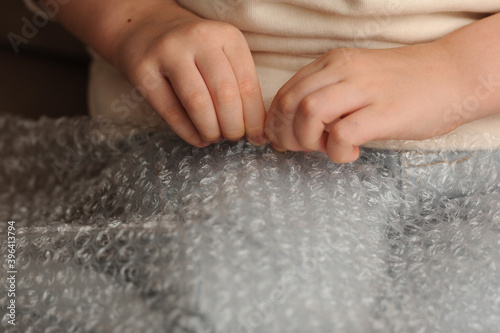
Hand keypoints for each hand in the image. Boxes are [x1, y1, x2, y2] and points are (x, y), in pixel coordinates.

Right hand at [114, 14, 266, 146]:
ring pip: (197, 102)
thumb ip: (240, 86)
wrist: (147, 30)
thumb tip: (257, 131)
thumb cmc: (195, 52)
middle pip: (224, 94)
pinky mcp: (143, 71)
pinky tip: (197, 139)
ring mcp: (168, 53)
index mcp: (226, 36)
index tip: (257, 137)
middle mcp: (198, 39)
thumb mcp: (223, 56)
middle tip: (233, 138)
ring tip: (214, 138)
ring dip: (210, 130)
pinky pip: (170, 111)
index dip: (254, 117)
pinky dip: (188, 132)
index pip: (247, 83)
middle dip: (233, 126)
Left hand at [265, 43, 478, 162]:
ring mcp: (365, 89)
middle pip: (290, 102)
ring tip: (325, 148)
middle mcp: (344, 71)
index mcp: (333, 63)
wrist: (453, 76)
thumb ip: (326, 96)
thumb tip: (292, 127)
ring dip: (307, 140)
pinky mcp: (385, 112)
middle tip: (300, 149)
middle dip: (284, 133)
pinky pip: (342, 134)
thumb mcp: (356, 80)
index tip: (281, 140)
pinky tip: (350, 153)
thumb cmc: (402, 86)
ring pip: (309, 112)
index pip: (286, 91)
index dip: (276, 121)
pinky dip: (336, 151)